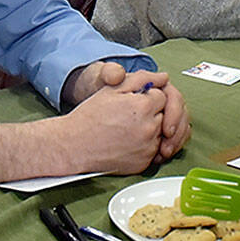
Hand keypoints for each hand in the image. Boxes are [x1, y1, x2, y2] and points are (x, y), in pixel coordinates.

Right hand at [68, 64, 189, 163]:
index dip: (146, 97)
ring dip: (151, 129)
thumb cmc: (91, 117)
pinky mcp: (144, 163)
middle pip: (165, 115)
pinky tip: (128, 141)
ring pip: (161, 133)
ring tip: (127, 128)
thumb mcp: (112, 89)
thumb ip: (142, 79)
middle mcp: (149, 129)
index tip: (132, 102)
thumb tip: (164, 77)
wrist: (74, 146)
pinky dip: (146, 145)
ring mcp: (147, 148)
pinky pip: (155, 150)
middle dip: (151, 113)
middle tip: (128, 116)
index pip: (162, 96)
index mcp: (143, 107)